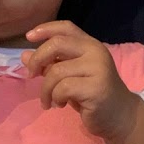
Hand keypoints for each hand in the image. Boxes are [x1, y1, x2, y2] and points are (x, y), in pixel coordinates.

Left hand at [22, 20, 143, 143]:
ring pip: (56, 71)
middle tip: (31, 75)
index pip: (66, 27)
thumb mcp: (69, 76)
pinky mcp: (96, 87)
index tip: (28, 37)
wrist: (119, 116)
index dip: (45, 29)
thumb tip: (24, 56)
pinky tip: (60, 105)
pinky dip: (55, 98)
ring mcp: (98, 68)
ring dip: (46, 89)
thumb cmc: (92, 95)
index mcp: (90, 45)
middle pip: (57, 44)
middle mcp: (95, 51)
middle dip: (38, 59)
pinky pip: (63, 88)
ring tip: (49, 101)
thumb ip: (50, 64)